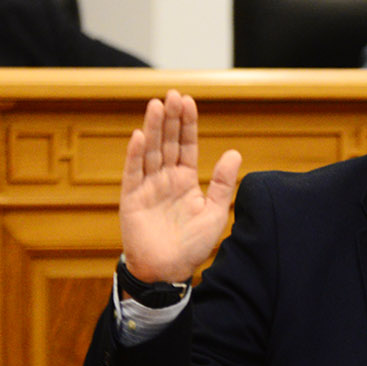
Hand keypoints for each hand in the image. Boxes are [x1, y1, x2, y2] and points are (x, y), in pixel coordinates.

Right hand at [119, 90, 242, 282]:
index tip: (189, 101)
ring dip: (153, 129)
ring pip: (151, 152)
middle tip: (173, 94)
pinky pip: (133, 173)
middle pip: (168, 143)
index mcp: (186, 180)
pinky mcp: (132, 199)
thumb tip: (234, 153)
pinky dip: (135, 155)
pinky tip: (140, 136)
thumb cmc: (192, 246)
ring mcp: (148, 187)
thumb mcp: (215, 213)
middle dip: (171, 119)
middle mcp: (166, 179)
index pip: (186, 146)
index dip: (187, 124)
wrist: (168, 271)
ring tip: (156, 105)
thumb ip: (223, 183)